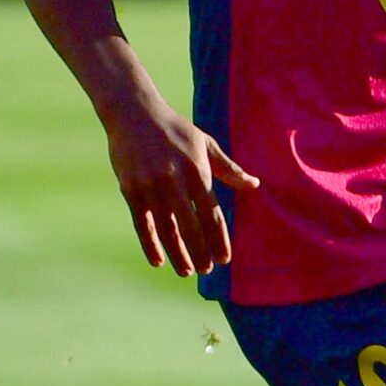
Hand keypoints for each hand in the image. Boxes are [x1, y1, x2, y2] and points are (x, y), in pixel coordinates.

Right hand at [103, 100, 258, 275]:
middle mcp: (175, 182)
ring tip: (187, 272)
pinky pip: (142, 224)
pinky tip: (158, 261)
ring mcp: (151, 187)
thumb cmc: (175, 130)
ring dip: (178, 253)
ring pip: (167, 229)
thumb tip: (254, 185)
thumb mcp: (206, 144)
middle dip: (200, 251)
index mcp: (197, 172)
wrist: (135, 113)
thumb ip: (229, 169)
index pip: (211, 213)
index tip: (225, 258)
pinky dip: (150, 244)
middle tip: (207, 271)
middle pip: (190, 226)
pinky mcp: (131, 190)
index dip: (218, 238)